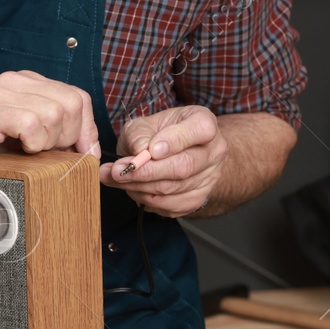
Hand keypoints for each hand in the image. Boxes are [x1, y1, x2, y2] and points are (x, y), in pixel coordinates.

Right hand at [0, 70, 99, 185]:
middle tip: (47, 153)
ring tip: (29, 151)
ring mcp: (2, 93)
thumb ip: (52, 130)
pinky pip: (31, 123)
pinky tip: (20, 149)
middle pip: (72, 104)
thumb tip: (88, 149)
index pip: (78, 97)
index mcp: (28, 84)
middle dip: (69, 137)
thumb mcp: (23, 134)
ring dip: (49, 141)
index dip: (86, 129)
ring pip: (55, 112)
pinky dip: (33, 142)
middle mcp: (16, 81)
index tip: (82, 154)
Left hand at [99, 105, 226, 216]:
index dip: (175, 141)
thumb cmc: (159, 134)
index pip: (201, 130)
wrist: (176, 153)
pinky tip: (131, 188)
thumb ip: (139, 134)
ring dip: (139, 186)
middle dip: (147, 171)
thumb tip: (139, 152)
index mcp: (204, 123)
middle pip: (185, 166)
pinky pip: (170, 205)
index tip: (151, 150)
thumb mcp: (145, 123)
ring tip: (115, 178)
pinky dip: (145, 199)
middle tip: (118, 170)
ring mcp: (209, 178)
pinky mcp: (197, 200)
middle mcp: (214, 151)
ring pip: (174, 188)